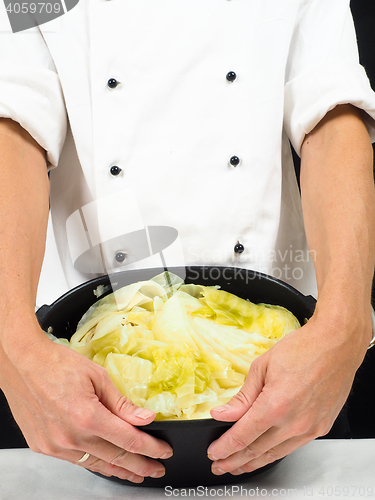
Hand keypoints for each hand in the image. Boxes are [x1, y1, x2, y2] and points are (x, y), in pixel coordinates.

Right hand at [0, 320, 172, 482]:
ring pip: (95, 464)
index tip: (164, 452)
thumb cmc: (56, 363)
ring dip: (119, 470)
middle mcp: (71, 436)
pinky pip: (76, 460)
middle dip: (140, 466)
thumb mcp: (97, 377)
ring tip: (135, 473)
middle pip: (115, 458)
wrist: (22, 362)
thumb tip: (145, 418)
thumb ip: (122, 403)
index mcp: (88, 416)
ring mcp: (55, 445)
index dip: (151, 449)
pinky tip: (105, 463)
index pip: (130, 440)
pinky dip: (94, 462)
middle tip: (156, 469)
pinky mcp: (44, 447)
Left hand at [207, 312, 369, 475]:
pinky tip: (265, 454)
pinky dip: (275, 453)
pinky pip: (293, 446)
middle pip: (256, 450)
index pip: (242, 436)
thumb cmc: (302, 349)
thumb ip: (242, 397)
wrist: (336, 345)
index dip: (225, 448)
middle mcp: (293, 422)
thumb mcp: (262, 367)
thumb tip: (223, 414)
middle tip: (219, 465)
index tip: (214, 453)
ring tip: (237, 466)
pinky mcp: (320, 428)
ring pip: (275, 454)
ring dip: (253, 463)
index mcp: (275, 405)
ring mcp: (309, 428)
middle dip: (234, 461)